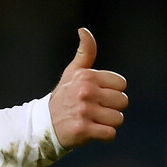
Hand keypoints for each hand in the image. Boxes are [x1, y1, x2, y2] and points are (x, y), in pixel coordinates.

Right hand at [49, 28, 127, 148]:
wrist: (44, 125)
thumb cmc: (64, 97)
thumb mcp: (73, 72)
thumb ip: (85, 52)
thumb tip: (83, 30)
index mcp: (86, 76)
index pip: (122, 84)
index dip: (112, 91)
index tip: (96, 95)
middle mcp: (85, 92)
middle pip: (123, 102)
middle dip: (112, 108)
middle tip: (94, 110)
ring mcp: (84, 111)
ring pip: (118, 119)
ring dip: (108, 123)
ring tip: (92, 121)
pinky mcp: (83, 130)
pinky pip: (110, 134)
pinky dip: (104, 136)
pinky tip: (92, 131)